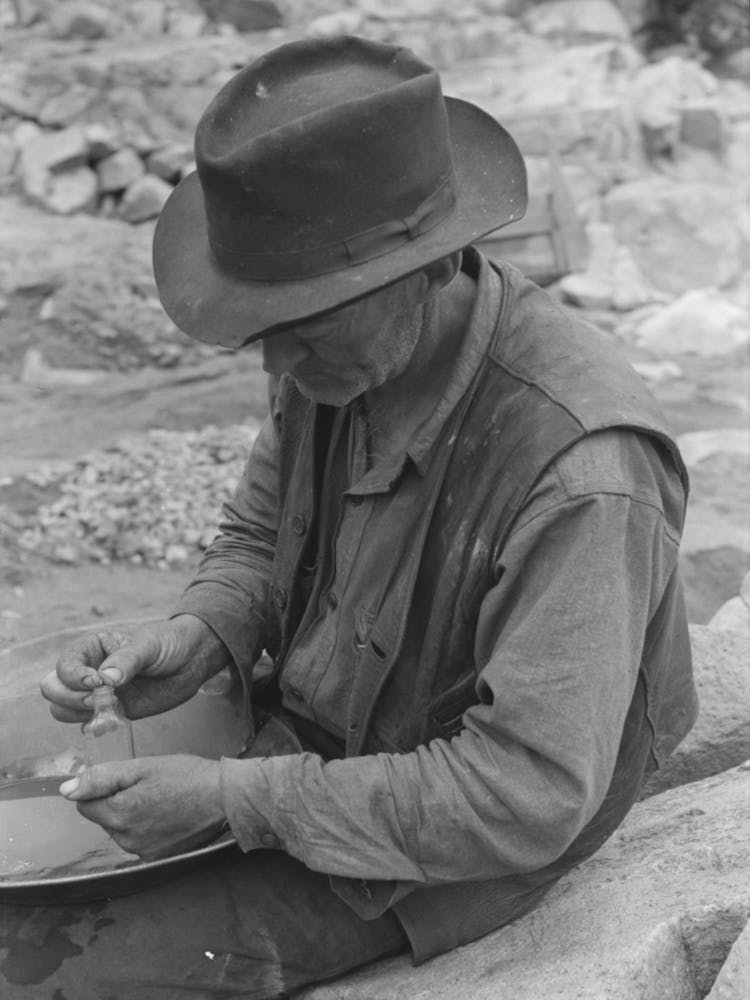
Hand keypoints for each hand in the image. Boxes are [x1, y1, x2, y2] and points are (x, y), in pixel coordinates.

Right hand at [40, 615, 230, 722]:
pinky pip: (87, 724)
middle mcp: (87, 671)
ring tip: (109, 708)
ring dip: (79, 714)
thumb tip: (105, 678)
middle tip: (99, 699)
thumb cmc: (168, 643)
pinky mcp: (111, 712)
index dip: (74, 677)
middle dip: (71, 697)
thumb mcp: (148, 645)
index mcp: (91, 648)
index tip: (97, 682)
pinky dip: (94, 726)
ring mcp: (97, 694)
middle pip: (53, 689)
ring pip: (63, 709)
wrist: (192, 661)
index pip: (63, 666)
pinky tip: (114, 719)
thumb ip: (126, 660)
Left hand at [59, 754, 225, 859]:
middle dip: (118, 802)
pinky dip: (148, 829)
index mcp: (119, 814)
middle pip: (104, 818)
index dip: (102, 788)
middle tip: (149, 786)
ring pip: (122, 830)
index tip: (126, 779)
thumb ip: (102, 778)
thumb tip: (67, 789)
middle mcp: (126, 840)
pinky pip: (139, 841)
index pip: (85, 804)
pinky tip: (168, 815)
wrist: (225, 798)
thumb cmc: (187, 776)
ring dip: (133, 816)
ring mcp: (142, 853)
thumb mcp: (143, 766)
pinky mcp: (158, 858)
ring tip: (162, 799)